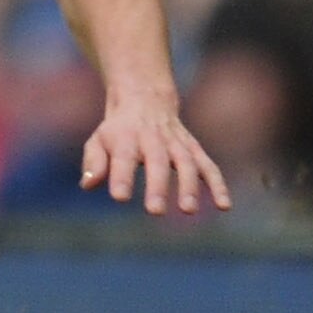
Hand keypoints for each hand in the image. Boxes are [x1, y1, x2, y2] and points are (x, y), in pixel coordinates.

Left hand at [81, 91, 233, 216]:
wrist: (146, 100)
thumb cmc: (118, 131)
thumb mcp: (98, 140)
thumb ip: (94, 162)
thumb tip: (88, 184)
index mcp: (126, 137)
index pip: (123, 158)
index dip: (121, 177)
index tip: (120, 197)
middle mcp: (154, 139)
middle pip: (157, 162)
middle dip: (157, 186)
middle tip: (155, 211)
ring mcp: (177, 144)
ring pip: (186, 163)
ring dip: (189, 186)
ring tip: (187, 210)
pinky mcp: (194, 149)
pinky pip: (208, 166)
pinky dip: (218, 184)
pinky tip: (224, 206)